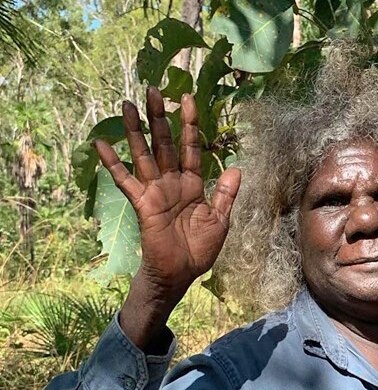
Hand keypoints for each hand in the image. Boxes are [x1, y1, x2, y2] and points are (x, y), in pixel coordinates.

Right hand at [95, 87, 240, 348]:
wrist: (181, 273)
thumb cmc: (200, 249)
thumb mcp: (220, 220)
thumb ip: (226, 194)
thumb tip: (237, 167)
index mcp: (194, 184)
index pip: (192, 148)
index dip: (190, 124)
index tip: (189, 98)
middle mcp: (173, 182)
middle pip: (165, 143)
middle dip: (160, 117)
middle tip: (153, 88)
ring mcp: (156, 191)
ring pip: (145, 154)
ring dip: (135, 130)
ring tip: (127, 104)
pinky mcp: (143, 203)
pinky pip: (126, 180)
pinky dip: (113, 163)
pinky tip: (101, 144)